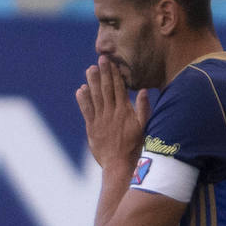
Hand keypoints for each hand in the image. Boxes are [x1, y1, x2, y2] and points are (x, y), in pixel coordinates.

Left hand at [75, 55, 150, 172]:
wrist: (119, 165)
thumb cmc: (135, 148)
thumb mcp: (144, 128)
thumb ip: (144, 109)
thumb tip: (143, 91)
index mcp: (125, 112)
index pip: (119, 88)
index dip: (115, 74)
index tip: (111, 62)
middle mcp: (111, 113)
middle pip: (106, 89)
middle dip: (103, 73)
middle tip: (100, 59)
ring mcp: (100, 120)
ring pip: (95, 97)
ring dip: (92, 82)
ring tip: (90, 69)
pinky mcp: (92, 128)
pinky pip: (86, 110)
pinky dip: (83, 99)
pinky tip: (81, 89)